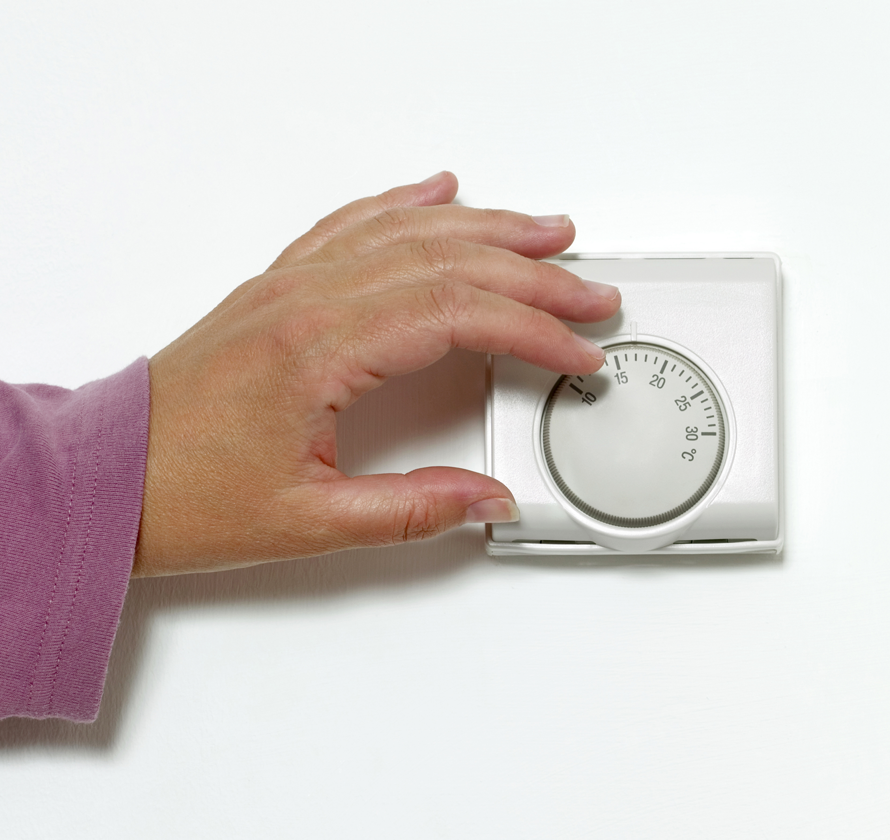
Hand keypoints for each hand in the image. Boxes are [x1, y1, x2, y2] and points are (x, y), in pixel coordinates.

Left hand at [132, 172, 619, 575]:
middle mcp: (305, 300)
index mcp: (317, 348)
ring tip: (543, 230)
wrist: (109, 476)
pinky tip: (436, 192)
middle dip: (532, 275)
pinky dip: (403, 204)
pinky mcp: (278, 288)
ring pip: (407, 231)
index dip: (532, 331)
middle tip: (589, 291)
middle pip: (447, 261)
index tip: (578, 354)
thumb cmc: (186, 496)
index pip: (457, 314)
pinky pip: (351, 225)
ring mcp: (290, 285)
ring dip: (485, 228)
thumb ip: (412, 509)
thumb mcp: (310, 522)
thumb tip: (489, 500)